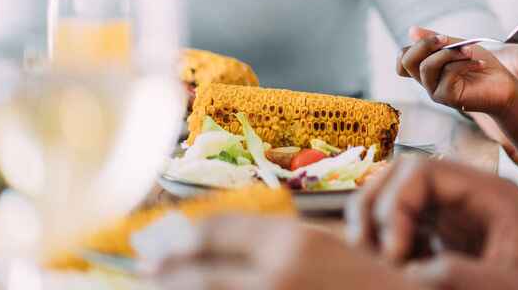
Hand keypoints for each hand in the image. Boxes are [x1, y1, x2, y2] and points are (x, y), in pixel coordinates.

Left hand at [149, 216, 418, 289]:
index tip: (161, 239)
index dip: (182, 235)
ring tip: (162, 284)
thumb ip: (276, 241)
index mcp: (290, 243)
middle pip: (197, 274)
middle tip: (148, 267)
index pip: (215, 232)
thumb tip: (218, 241)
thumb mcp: (324, 245)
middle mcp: (275, 278)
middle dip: (166, 271)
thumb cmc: (368, 279)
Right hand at [352, 156, 517, 289]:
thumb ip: (467, 275)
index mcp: (492, 195)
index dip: (396, 206)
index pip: (423, 172)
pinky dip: (392, 244)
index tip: (396, 255)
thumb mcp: (515, 287)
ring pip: (400, 199)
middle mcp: (471, 197)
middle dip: (376, 208)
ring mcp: (459, 217)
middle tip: (371, 252)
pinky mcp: (452, 240)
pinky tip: (403, 272)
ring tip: (379, 261)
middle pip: (403, 176)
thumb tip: (413, 271)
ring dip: (378, 223)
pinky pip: (407, 227)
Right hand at [398, 28, 517, 115]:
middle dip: (424, 44)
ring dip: (449, 54)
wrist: (503, 85)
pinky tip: (479, 63)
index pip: (402, 60)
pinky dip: (464, 64)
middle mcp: (428, 81)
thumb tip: (411, 30)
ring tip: (469, 51)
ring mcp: (436, 91)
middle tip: (445, 39)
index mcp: (427, 68)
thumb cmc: (481, 65)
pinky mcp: (448, 98)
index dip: (414, 45)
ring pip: (426, 68)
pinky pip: (447, 76)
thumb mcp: (459, 46)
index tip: (440, 38)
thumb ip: (438, 40)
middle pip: (406, 62)